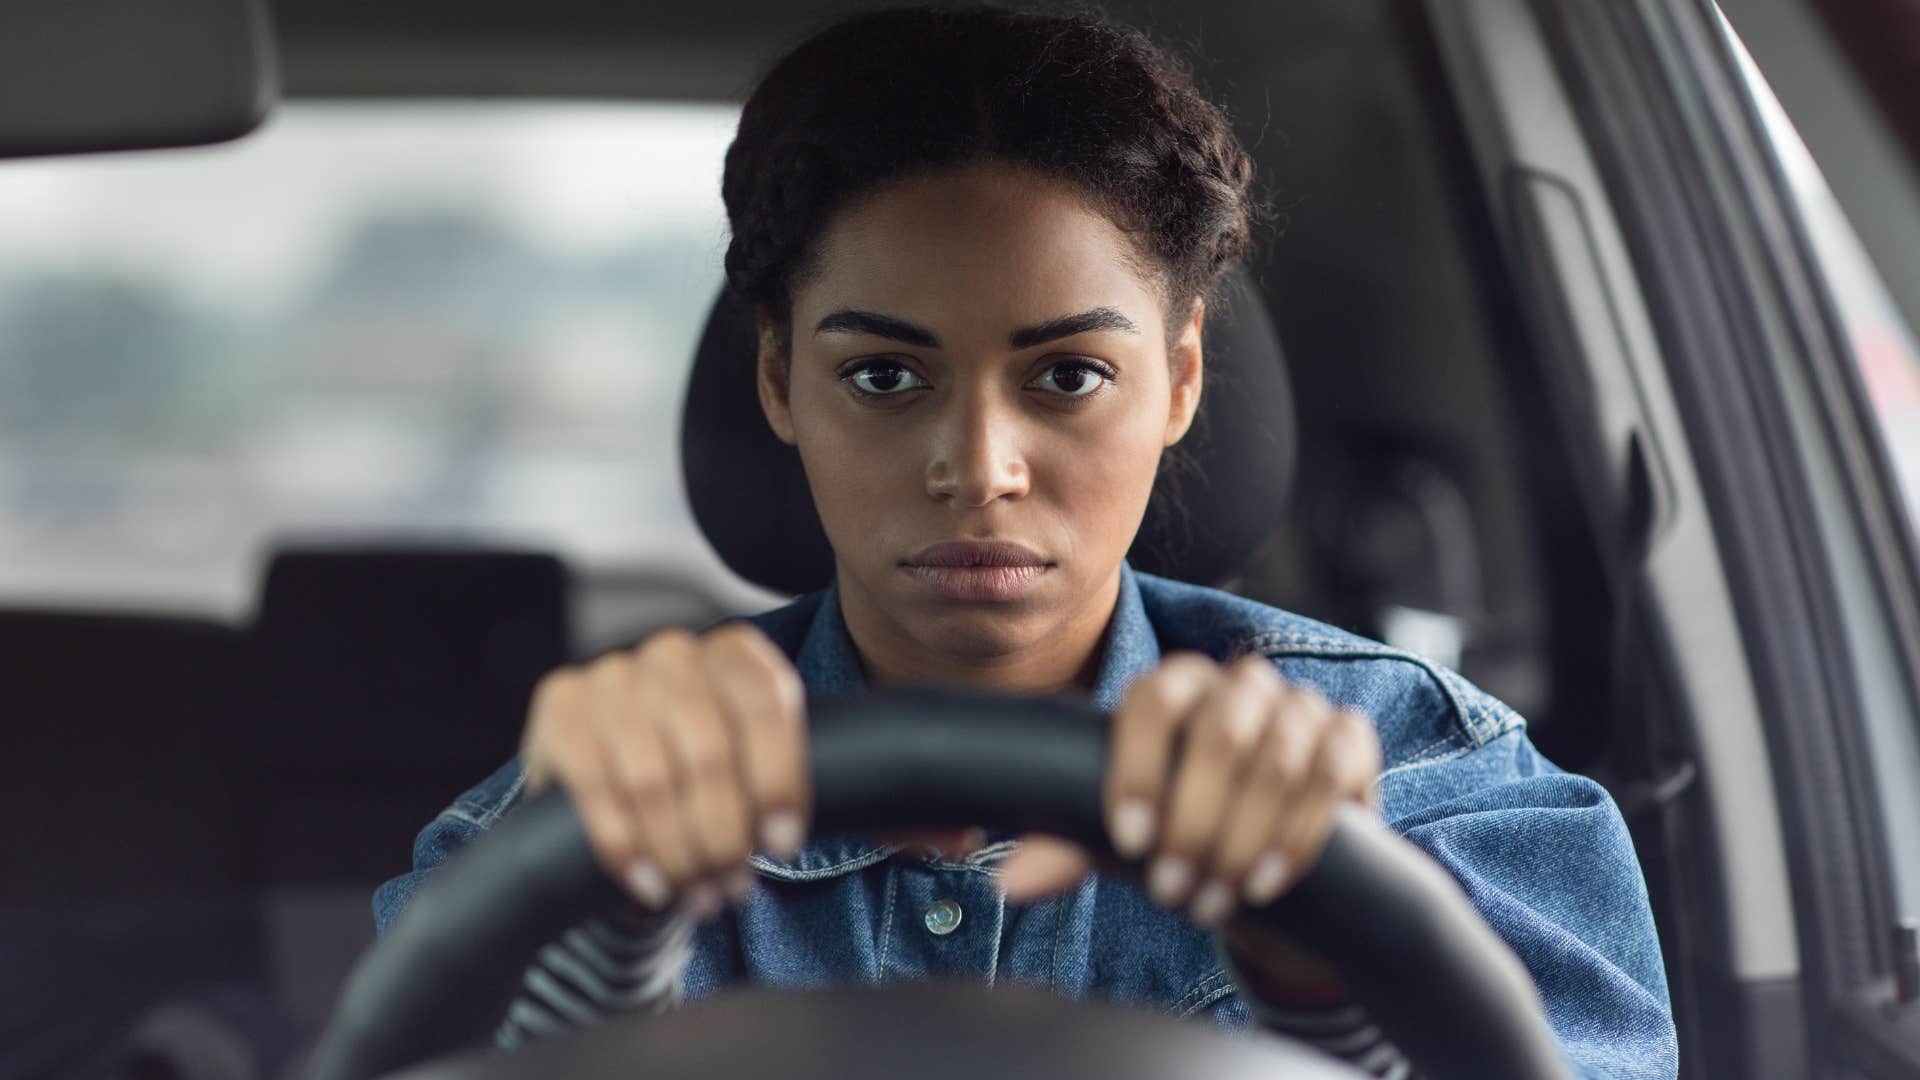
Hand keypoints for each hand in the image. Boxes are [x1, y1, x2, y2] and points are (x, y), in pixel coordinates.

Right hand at [521, 624, 809, 917]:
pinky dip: (626, 849)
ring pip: (652, 781)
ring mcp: (611, 676)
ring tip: (698, 896)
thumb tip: (778, 837)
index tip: (781, 843)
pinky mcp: (560, 707)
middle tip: (732, 886)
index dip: (777, 781)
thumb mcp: (742, 756)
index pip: (764, 706)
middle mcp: (672, 653)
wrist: (608, 755)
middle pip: (707, 753)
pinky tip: (650, 885)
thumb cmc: (692, 761)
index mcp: (732, 651)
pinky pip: (595, 791)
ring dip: (679, 854)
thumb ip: (764, 777)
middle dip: (724, 836)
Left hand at [1000, 653, 1381, 971]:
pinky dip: (1297, 834)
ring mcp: (1299, 706)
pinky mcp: (1350, 738)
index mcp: (1174, 687)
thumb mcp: (1124, 841)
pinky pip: (1332, 774)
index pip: (1153, 700)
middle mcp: (1238, 683)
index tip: (1130, 841)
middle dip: (1194, 822)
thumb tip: (1012, 880)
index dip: (1140, 767)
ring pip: (1279, 759)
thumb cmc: (1179, 834)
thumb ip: (1071, 847)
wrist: (1266, 867)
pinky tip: (1265, 882)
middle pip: (1221, 733)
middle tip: (1171, 891)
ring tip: (1210, 900)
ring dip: (1242, 841)